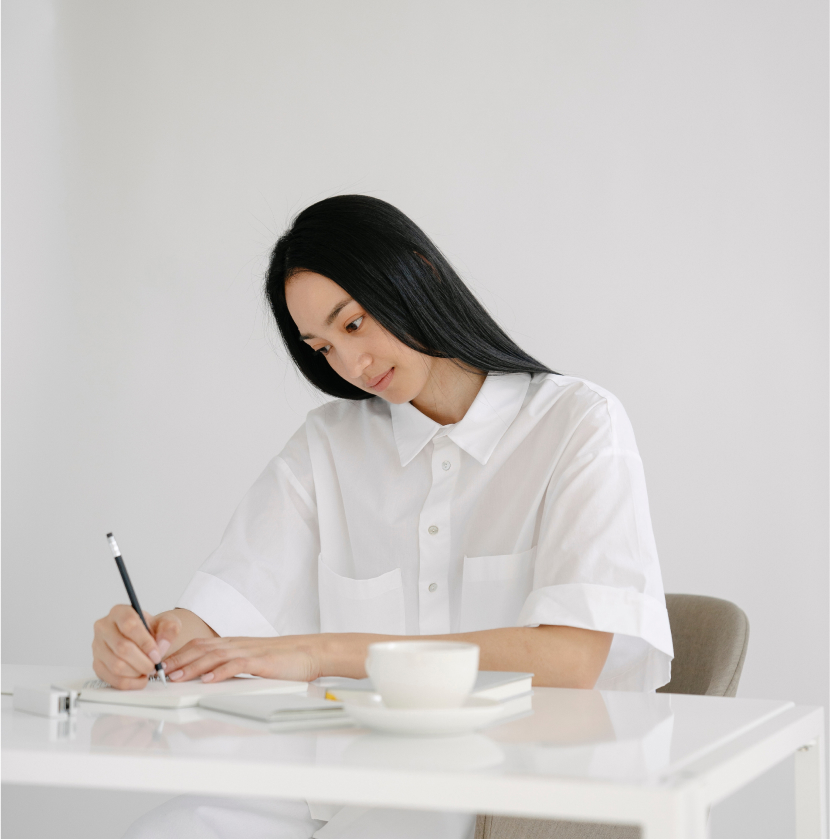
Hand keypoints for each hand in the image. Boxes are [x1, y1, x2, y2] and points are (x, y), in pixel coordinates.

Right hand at [92, 605, 180, 689]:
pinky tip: (140, 678)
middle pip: (122, 648)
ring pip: (116, 666)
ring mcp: (98, 647)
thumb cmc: (154, 630)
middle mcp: (104, 628)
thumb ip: (169, 630)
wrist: (146, 640)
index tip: (157, 654)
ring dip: (137, 672)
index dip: (144, 642)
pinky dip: (130, 683)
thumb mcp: (167, 623)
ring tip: (148, 669)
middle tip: (155, 665)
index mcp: (119, 612)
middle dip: (143, 661)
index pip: (129, 625)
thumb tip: (161, 646)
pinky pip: (111, 679)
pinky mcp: (97, 664)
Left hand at [161, 635, 329, 683]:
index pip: (200, 645)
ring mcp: (249, 651)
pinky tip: (210, 679)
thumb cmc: (283, 658)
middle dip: (178, 660)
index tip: (162, 666)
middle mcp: (237, 644)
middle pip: (202, 648)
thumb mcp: (252, 659)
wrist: (310, 651)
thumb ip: (232, 665)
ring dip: (193, 666)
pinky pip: (237, 665)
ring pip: (215, 655)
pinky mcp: (261, 661)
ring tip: (177, 678)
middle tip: (159, 673)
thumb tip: (210, 676)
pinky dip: (221, 671)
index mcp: (234, 643)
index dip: (179, 654)